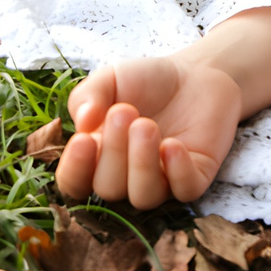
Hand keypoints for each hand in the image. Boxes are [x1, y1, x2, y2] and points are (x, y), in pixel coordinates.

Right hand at [51, 55, 242, 208]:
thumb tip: (82, 122)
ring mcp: (162, 181)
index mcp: (97, 157)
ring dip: (141, 163)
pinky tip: (172, 145)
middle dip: (114, 152)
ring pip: (144, 197)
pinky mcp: (195, 178)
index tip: (84, 140)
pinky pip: (185, 191)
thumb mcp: (109, 79)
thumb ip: (87, 96)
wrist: (195, 73)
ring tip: (146, 125)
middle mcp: (126, 177)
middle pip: (109, 190)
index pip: (75, 183)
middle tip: (124, 112)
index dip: (75, 170)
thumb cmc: (146, 81)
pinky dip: (178, 171)